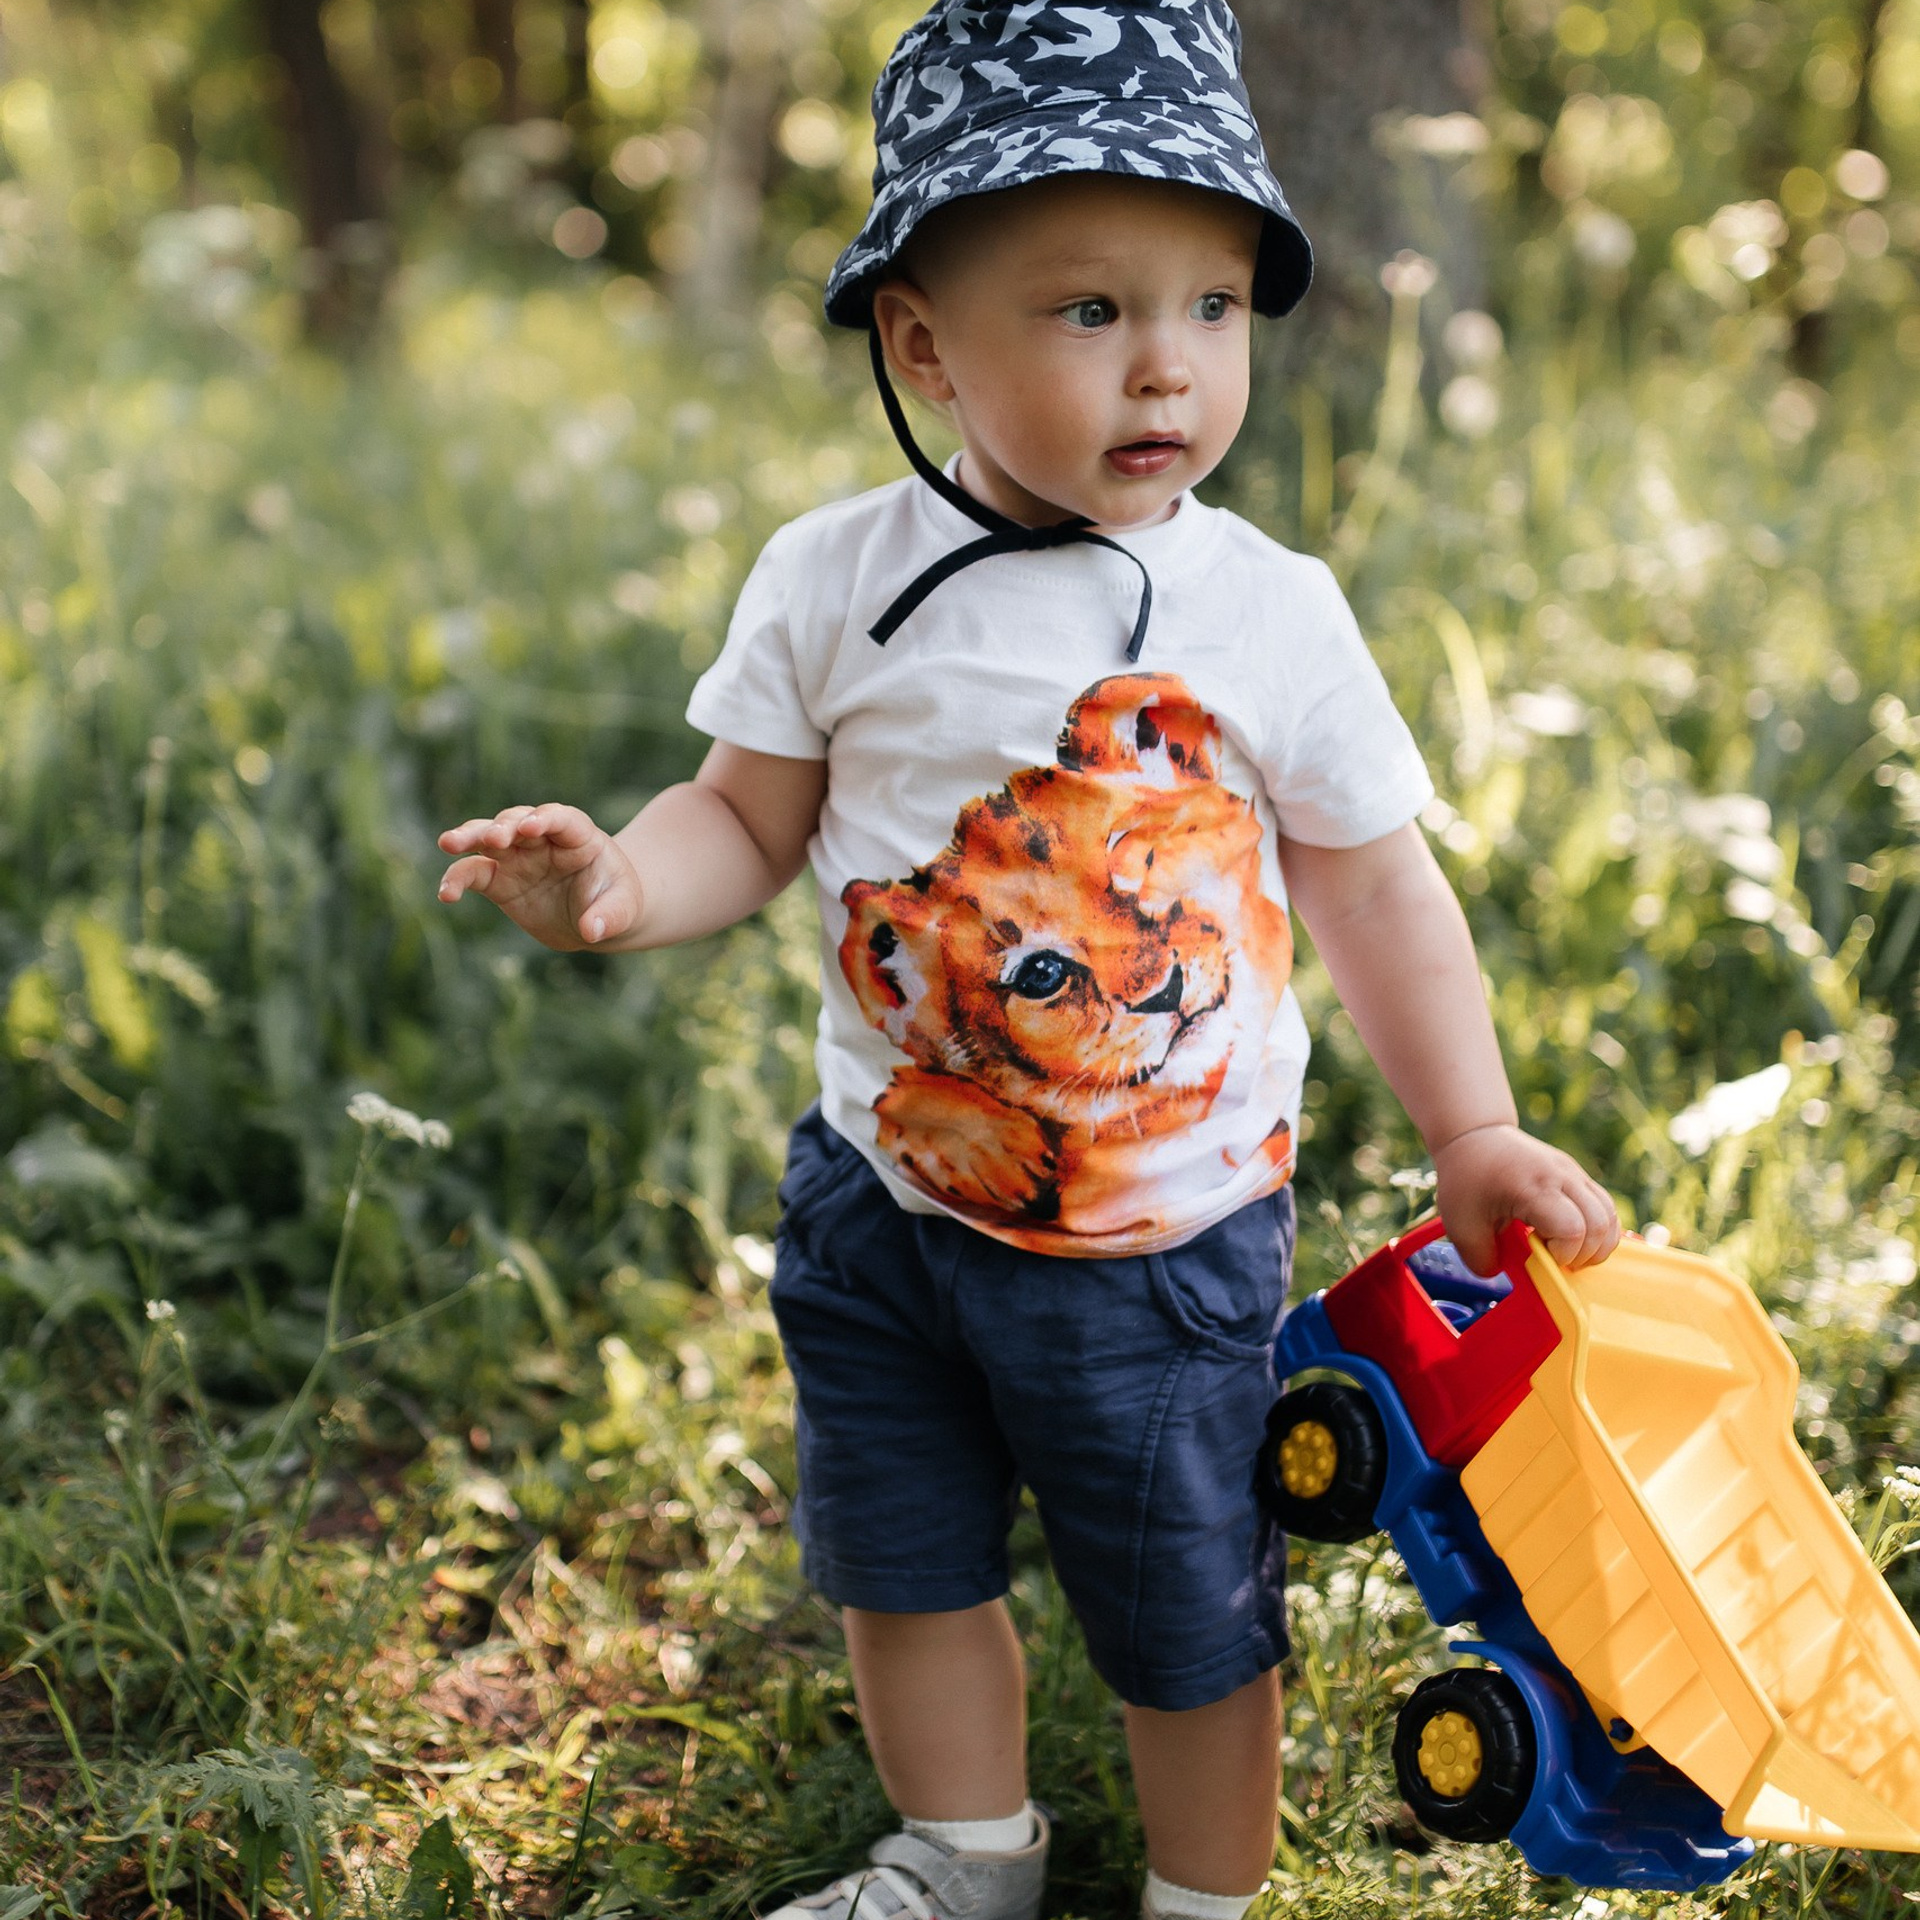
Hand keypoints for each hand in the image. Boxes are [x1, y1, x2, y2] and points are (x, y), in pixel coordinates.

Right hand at [436, 804, 643, 950]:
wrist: (596, 916)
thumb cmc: (615, 900)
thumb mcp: (624, 907)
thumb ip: (610, 916)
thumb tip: (592, 931)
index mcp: (577, 835)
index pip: (561, 818)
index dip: (546, 819)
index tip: (530, 827)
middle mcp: (542, 839)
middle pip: (517, 821)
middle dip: (504, 826)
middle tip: (493, 837)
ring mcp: (517, 857)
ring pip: (487, 838)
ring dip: (469, 837)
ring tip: (449, 843)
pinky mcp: (499, 881)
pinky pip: (473, 874)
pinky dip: (457, 880)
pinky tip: (446, 893)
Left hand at [1430, 1122, 1619, 1275]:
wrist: (1473, 1134)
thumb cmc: (1466, 1176)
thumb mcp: (1460, 1224)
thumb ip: (1481, 1259)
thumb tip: (1500, 1277)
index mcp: (1532, 1188)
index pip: (1572, 1228)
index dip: (1563, 1253)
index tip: (1540, 1256)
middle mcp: (1561, 1176)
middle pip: (1600, 1224)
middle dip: (1584, 1254)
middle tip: (1555, 1259)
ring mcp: (1573, 1172)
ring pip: (1610, 1214)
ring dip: (1597, 1243)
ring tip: (1567, 1250)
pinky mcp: (1577, 1174)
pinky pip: (1605, 1205)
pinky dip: (1598, 1229)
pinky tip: (1573, 1237)